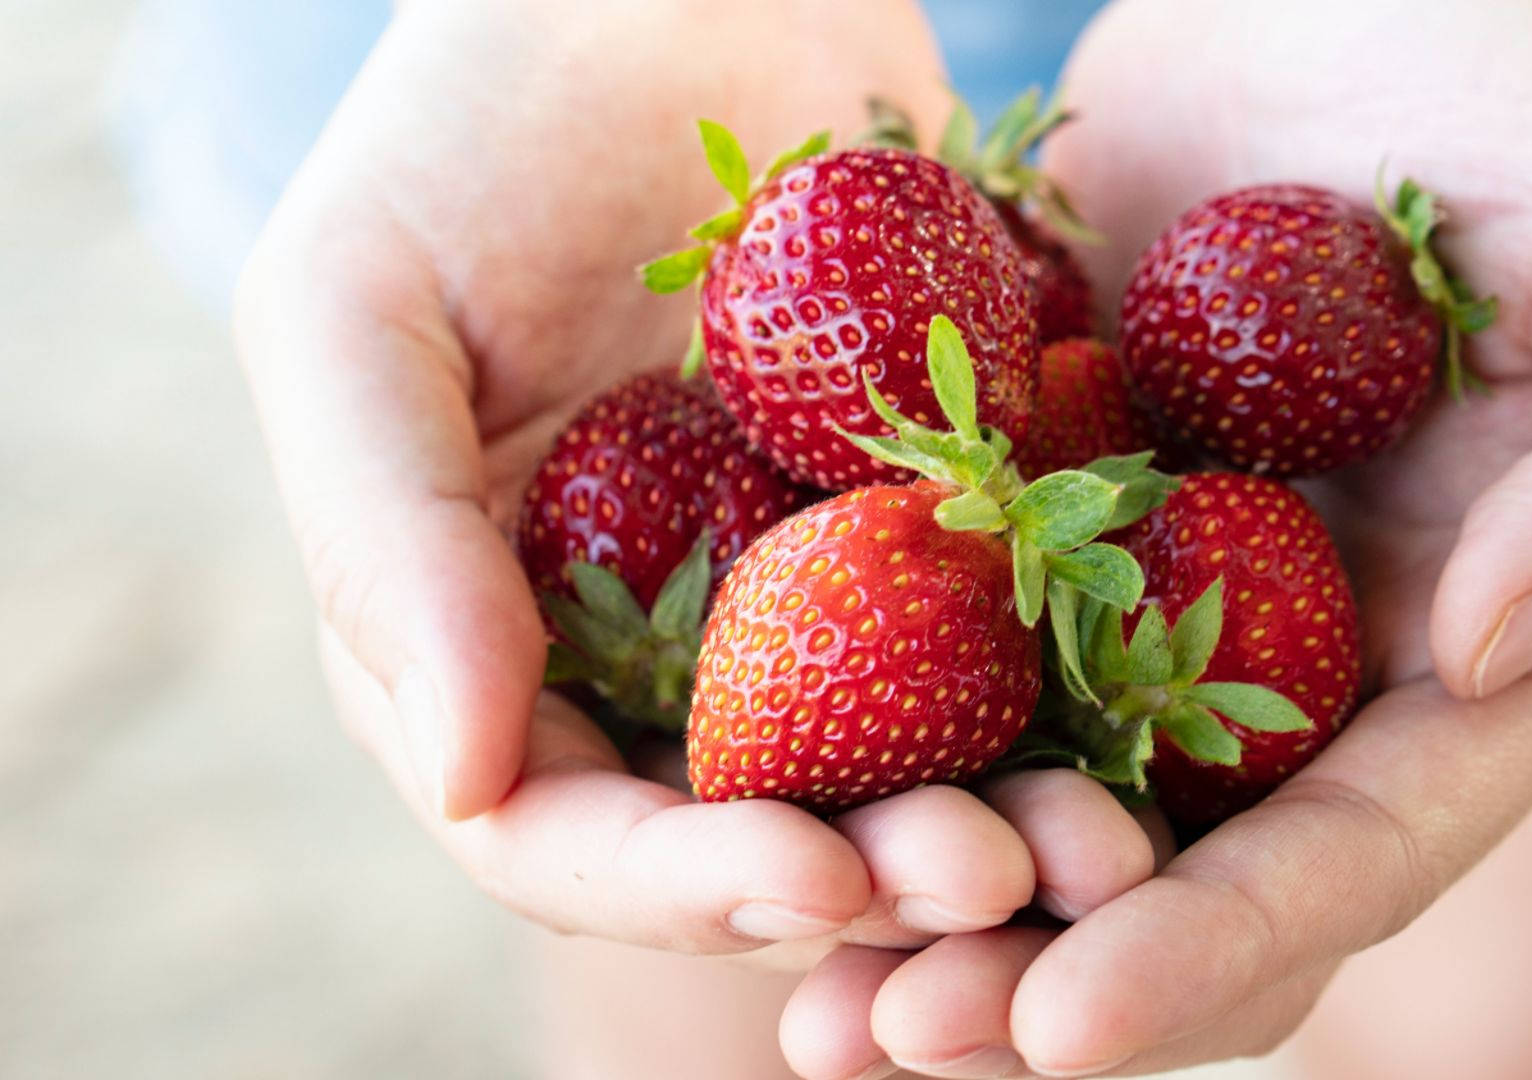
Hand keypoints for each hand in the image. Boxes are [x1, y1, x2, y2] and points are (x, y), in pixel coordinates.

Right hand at [236, 0, 1155, 958]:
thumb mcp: (355, 306)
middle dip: (870, 883)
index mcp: (499, 643)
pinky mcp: (946, 518)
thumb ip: (381, 541)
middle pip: (757, 833)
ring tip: (1100, 845)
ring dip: (1001, 823)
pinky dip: (1086, 693)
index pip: (564, 833)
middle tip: (993, 882)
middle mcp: (661, 651)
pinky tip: (1163, 721)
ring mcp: (811, 592)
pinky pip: (1024, 632)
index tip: (805, 881)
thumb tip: (463, 782)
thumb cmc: (472, 122)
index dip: (676, 884)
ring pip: (907, 770)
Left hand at [777, 0, 1531, 1072]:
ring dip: (929, 922)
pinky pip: (944, 674)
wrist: (1324, 0)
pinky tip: (756, 821)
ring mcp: (1170, 623)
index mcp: (1481, 664)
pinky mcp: (1042, 545)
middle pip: (1187, 891)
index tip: (1066, 1022)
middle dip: (1041, 983)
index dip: (1221, 952)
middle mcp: (1320, 684)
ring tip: (809, 1007)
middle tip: (886, 1042)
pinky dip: (862, 759)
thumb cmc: (1527, 105)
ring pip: (1051, 818)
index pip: (1358, 853)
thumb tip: (1497, 657)